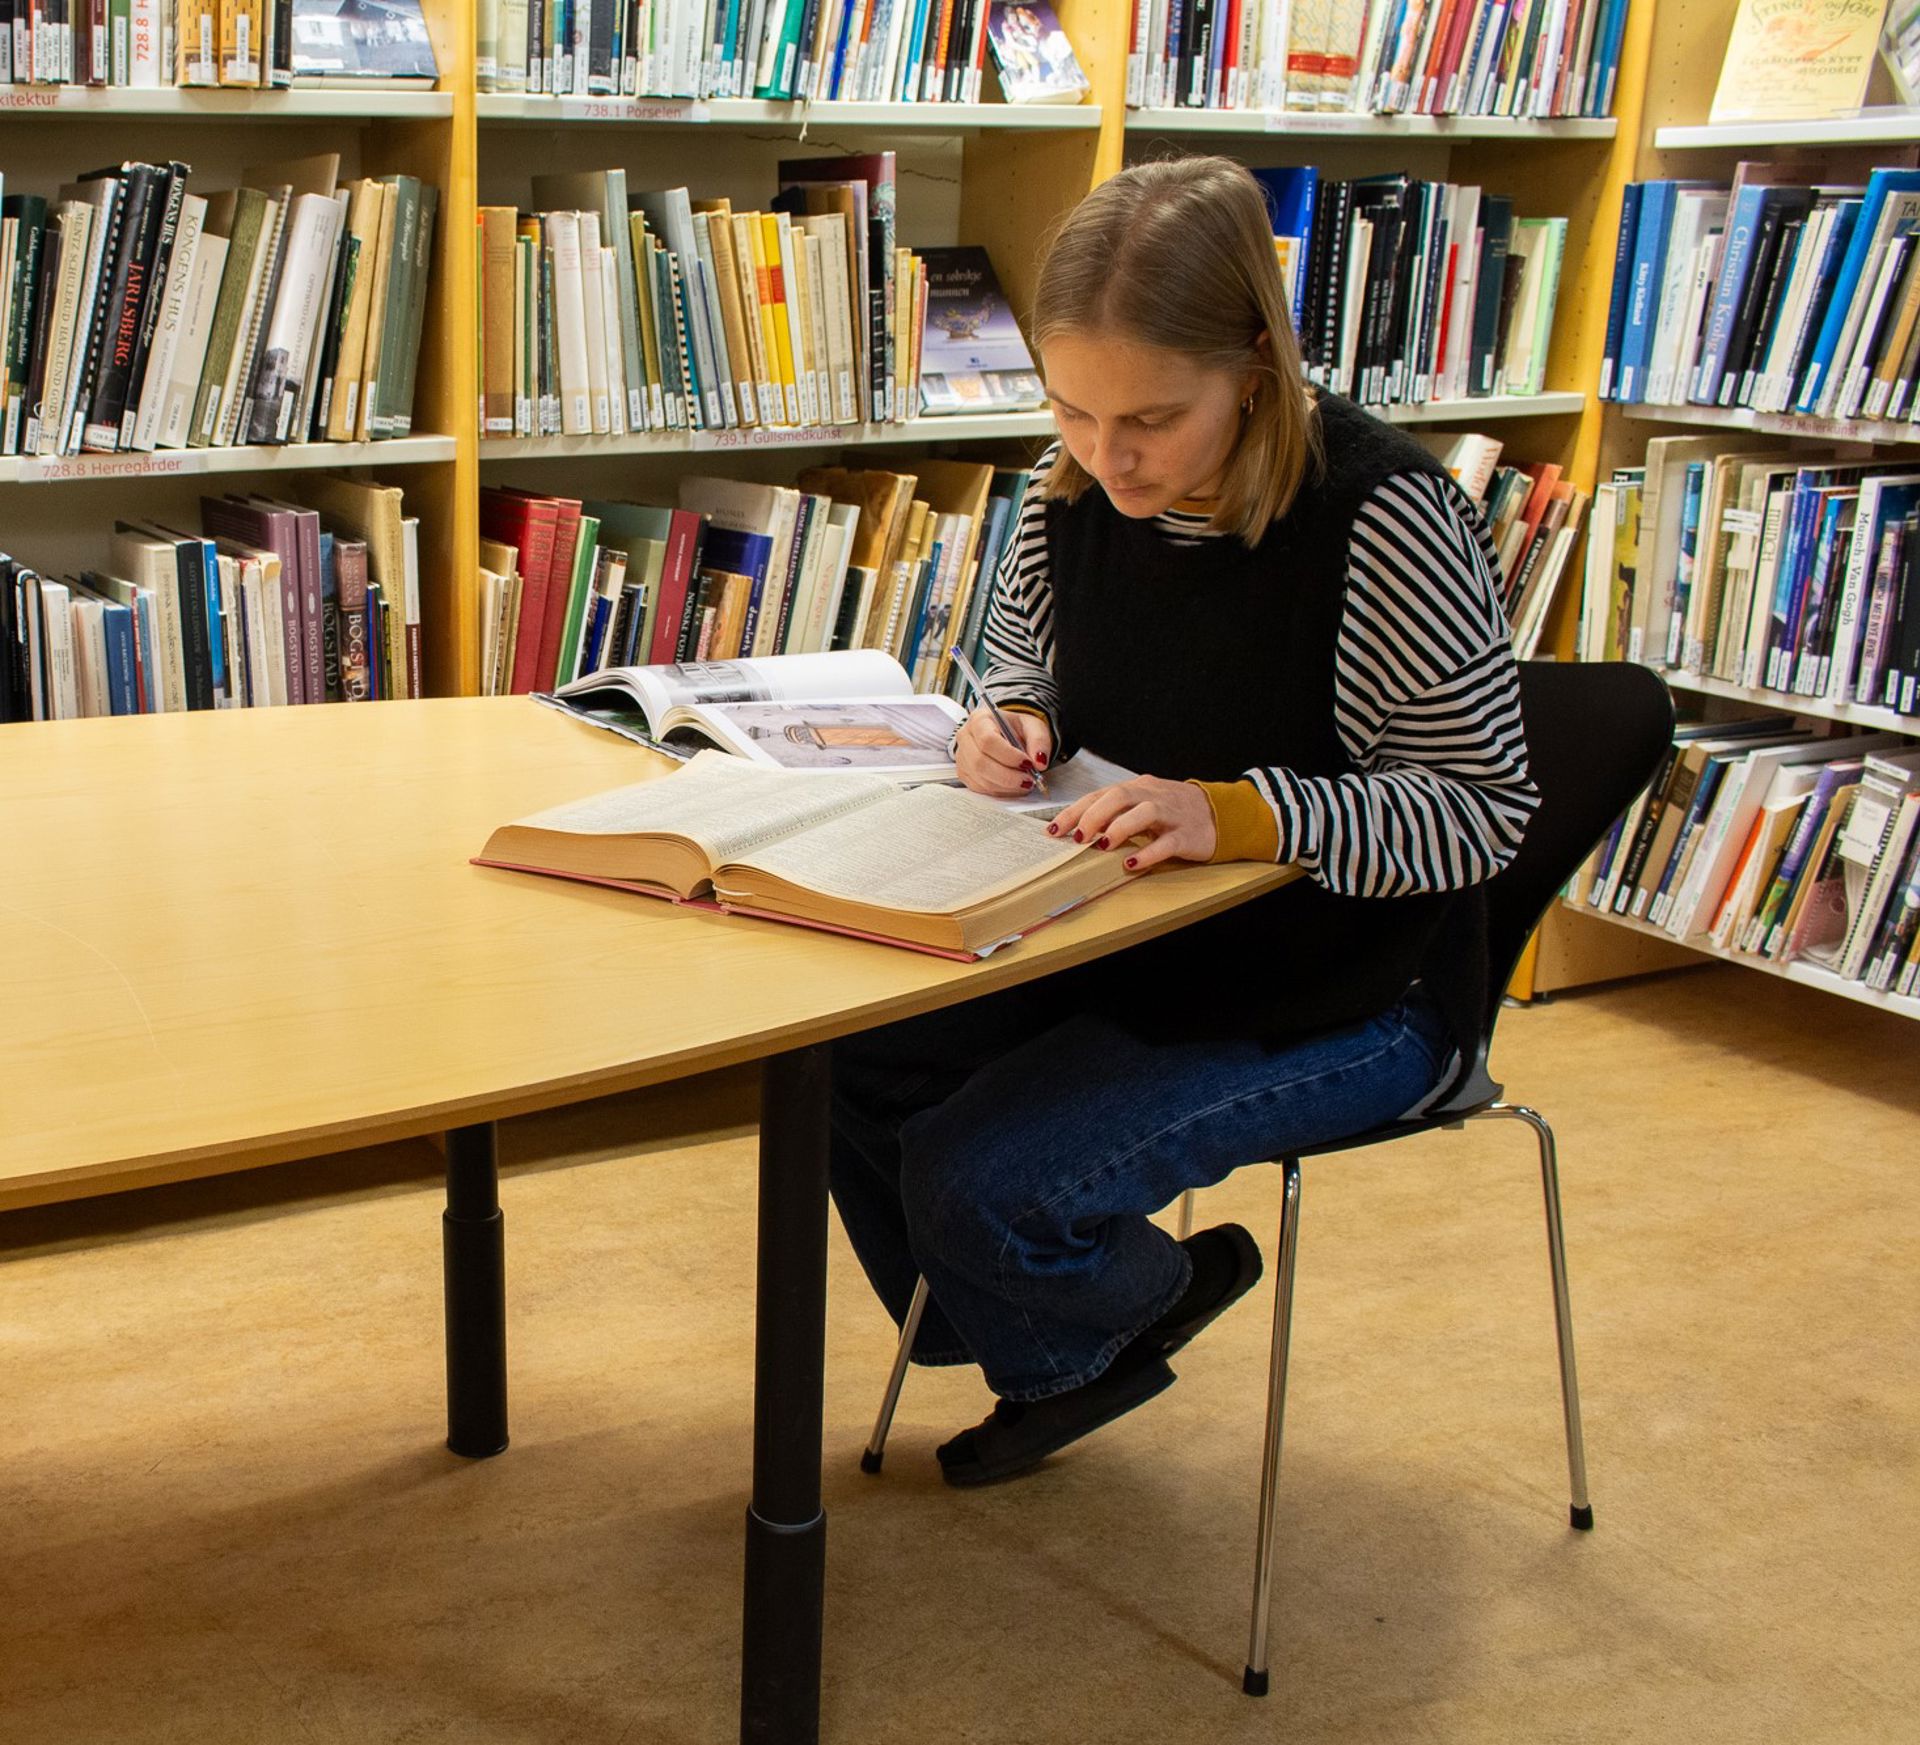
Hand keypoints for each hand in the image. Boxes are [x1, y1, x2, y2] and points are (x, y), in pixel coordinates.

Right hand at [955, 706, 1053, 797]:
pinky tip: (1013, 786)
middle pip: (980, 762)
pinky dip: (1000, 791)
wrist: (1007, 733)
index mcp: (980, 719)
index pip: (988, 740)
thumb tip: (1039, 762)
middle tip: (1029, 779)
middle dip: (1008, 776)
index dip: (1008, 755)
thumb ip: (1039, 741)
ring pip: (980, 778)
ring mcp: (962, 757)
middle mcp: (966, 737)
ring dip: (1006, 786)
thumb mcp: (1033, 726)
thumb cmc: (1016, 728)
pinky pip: (980, 788)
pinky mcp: (964, 773)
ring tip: (1024, 783)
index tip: (1027, 763)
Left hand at [1047, 775, 1217, 872]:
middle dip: (1094, 815)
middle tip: (1078, 836)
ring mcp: (1172, 815)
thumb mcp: (1143, 806)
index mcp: (1138, 788)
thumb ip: (1116, 814)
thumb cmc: (1174, 811)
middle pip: (1120, 796)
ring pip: (1144, 813)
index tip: (1054, 829)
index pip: (1101, 794)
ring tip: (1102, 845)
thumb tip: (1080, 830)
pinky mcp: (1187, 835)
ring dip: (1120, 827)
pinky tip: (1131, 863)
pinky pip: (1166, 843)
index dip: (1076, 810)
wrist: (1220, 814)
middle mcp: (1153, 796)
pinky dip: (1147, 853)